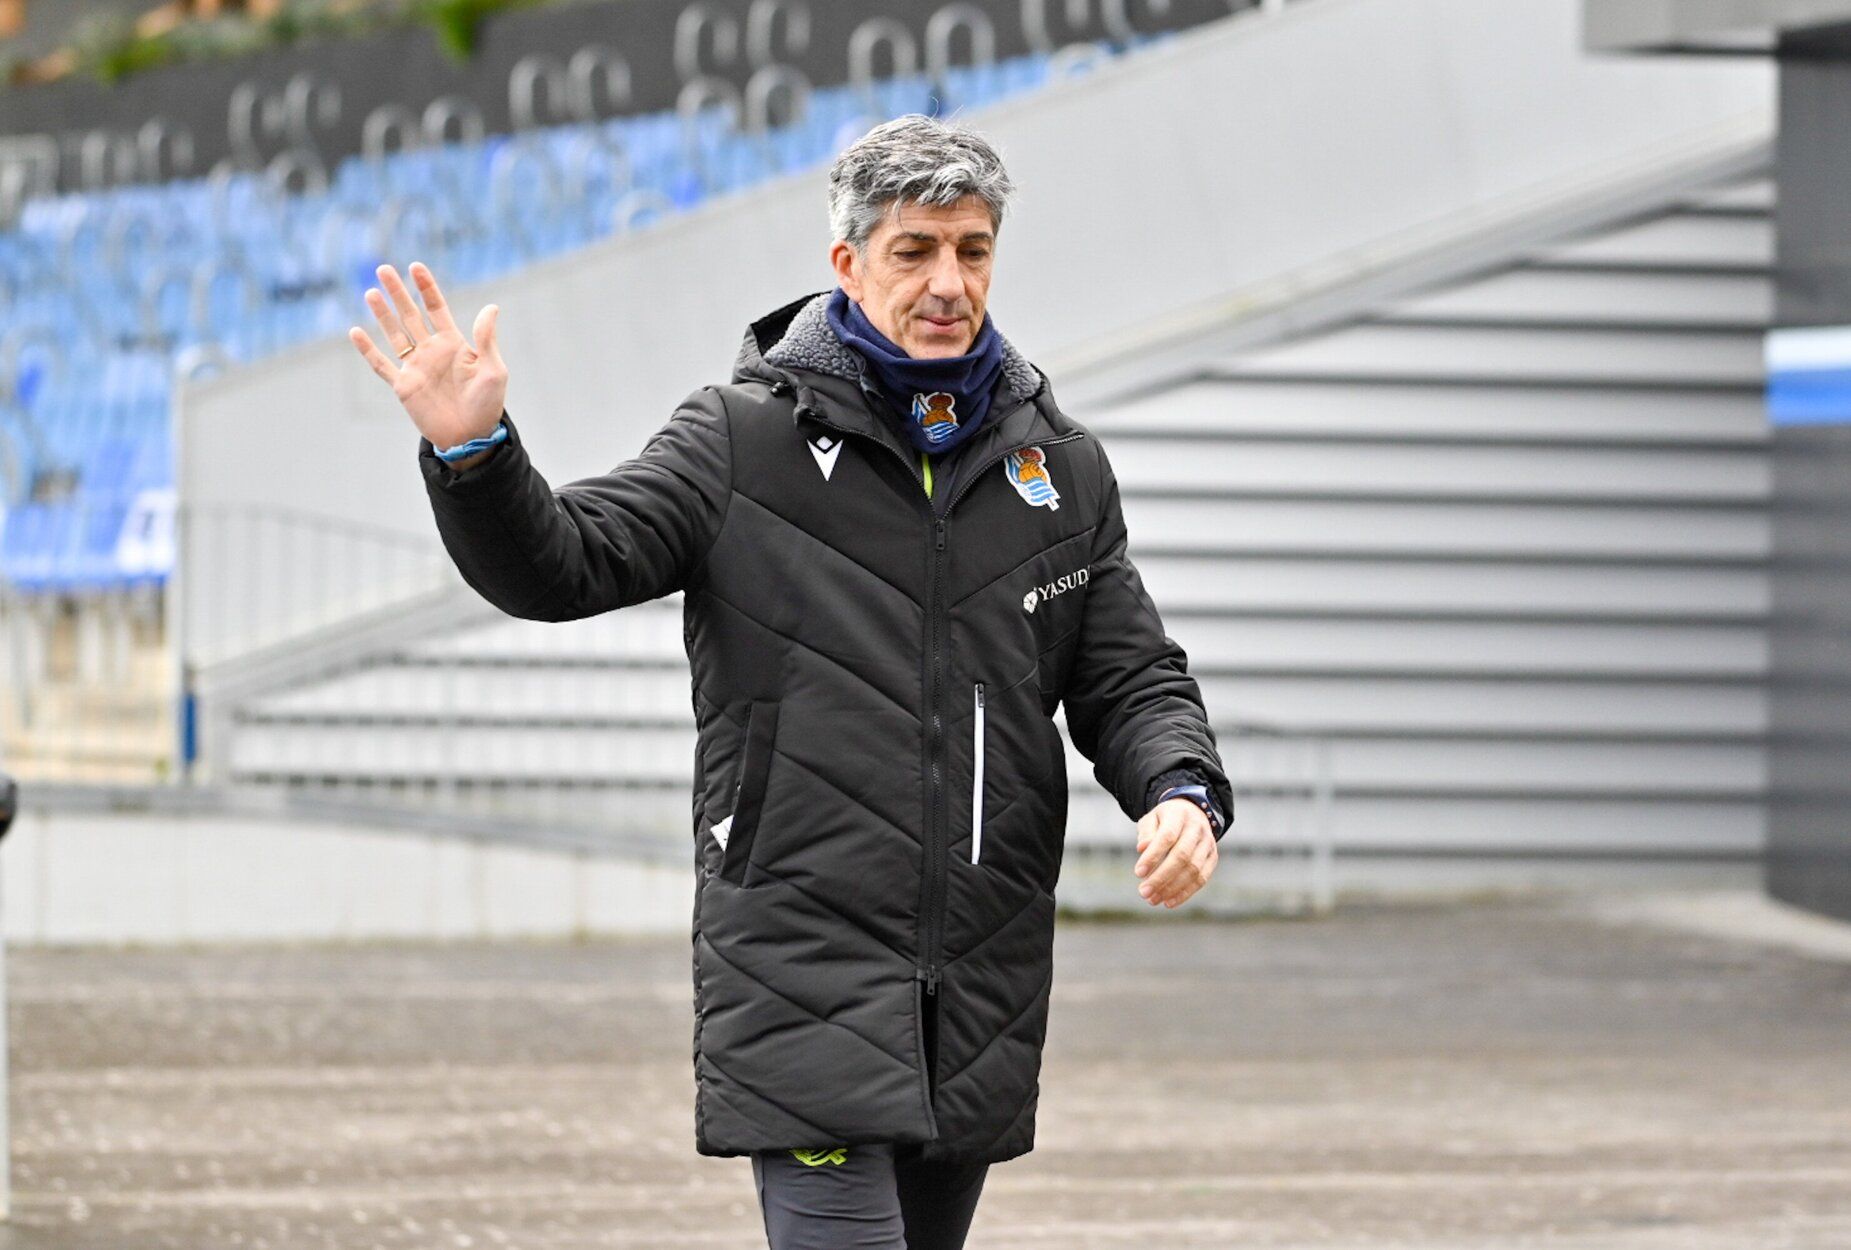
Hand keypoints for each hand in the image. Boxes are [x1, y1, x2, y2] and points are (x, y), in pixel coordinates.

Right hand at [349, 261, 506, 450]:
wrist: (471, 436)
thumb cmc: (487, 404)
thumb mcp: (493, 369)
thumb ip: (486, 339)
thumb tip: (491, 307)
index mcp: (453, 343)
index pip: (436, 308)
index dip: (426, 287)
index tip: (415, 266)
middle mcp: (431, 351)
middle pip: (411, 315)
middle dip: (398, 292)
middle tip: (383, 269)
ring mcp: (415, 367)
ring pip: (394, 334)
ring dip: (382, 314)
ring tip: (371, 292)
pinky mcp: (403, 385)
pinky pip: (381, 365)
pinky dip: (368, 350)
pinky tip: (355, 332)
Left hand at [1133, 798, 1217, 907]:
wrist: (1191, 812)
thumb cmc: (1165, 819)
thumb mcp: (1151, 818)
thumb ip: (1146, 832)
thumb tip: (1142, 848)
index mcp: (1179, 815)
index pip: (1167, 837)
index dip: (1153, 856)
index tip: (1138, 873)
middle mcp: (1197, 828)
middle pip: (1182, 856)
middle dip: (1161, 878)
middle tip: (1143, 893)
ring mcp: (1208, 843)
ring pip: (1193, 870)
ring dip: (1172, 889)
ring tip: (1153, 900)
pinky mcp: (1213, 857)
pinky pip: (1202, 878)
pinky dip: (1185, 893)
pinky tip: (1169, 902)